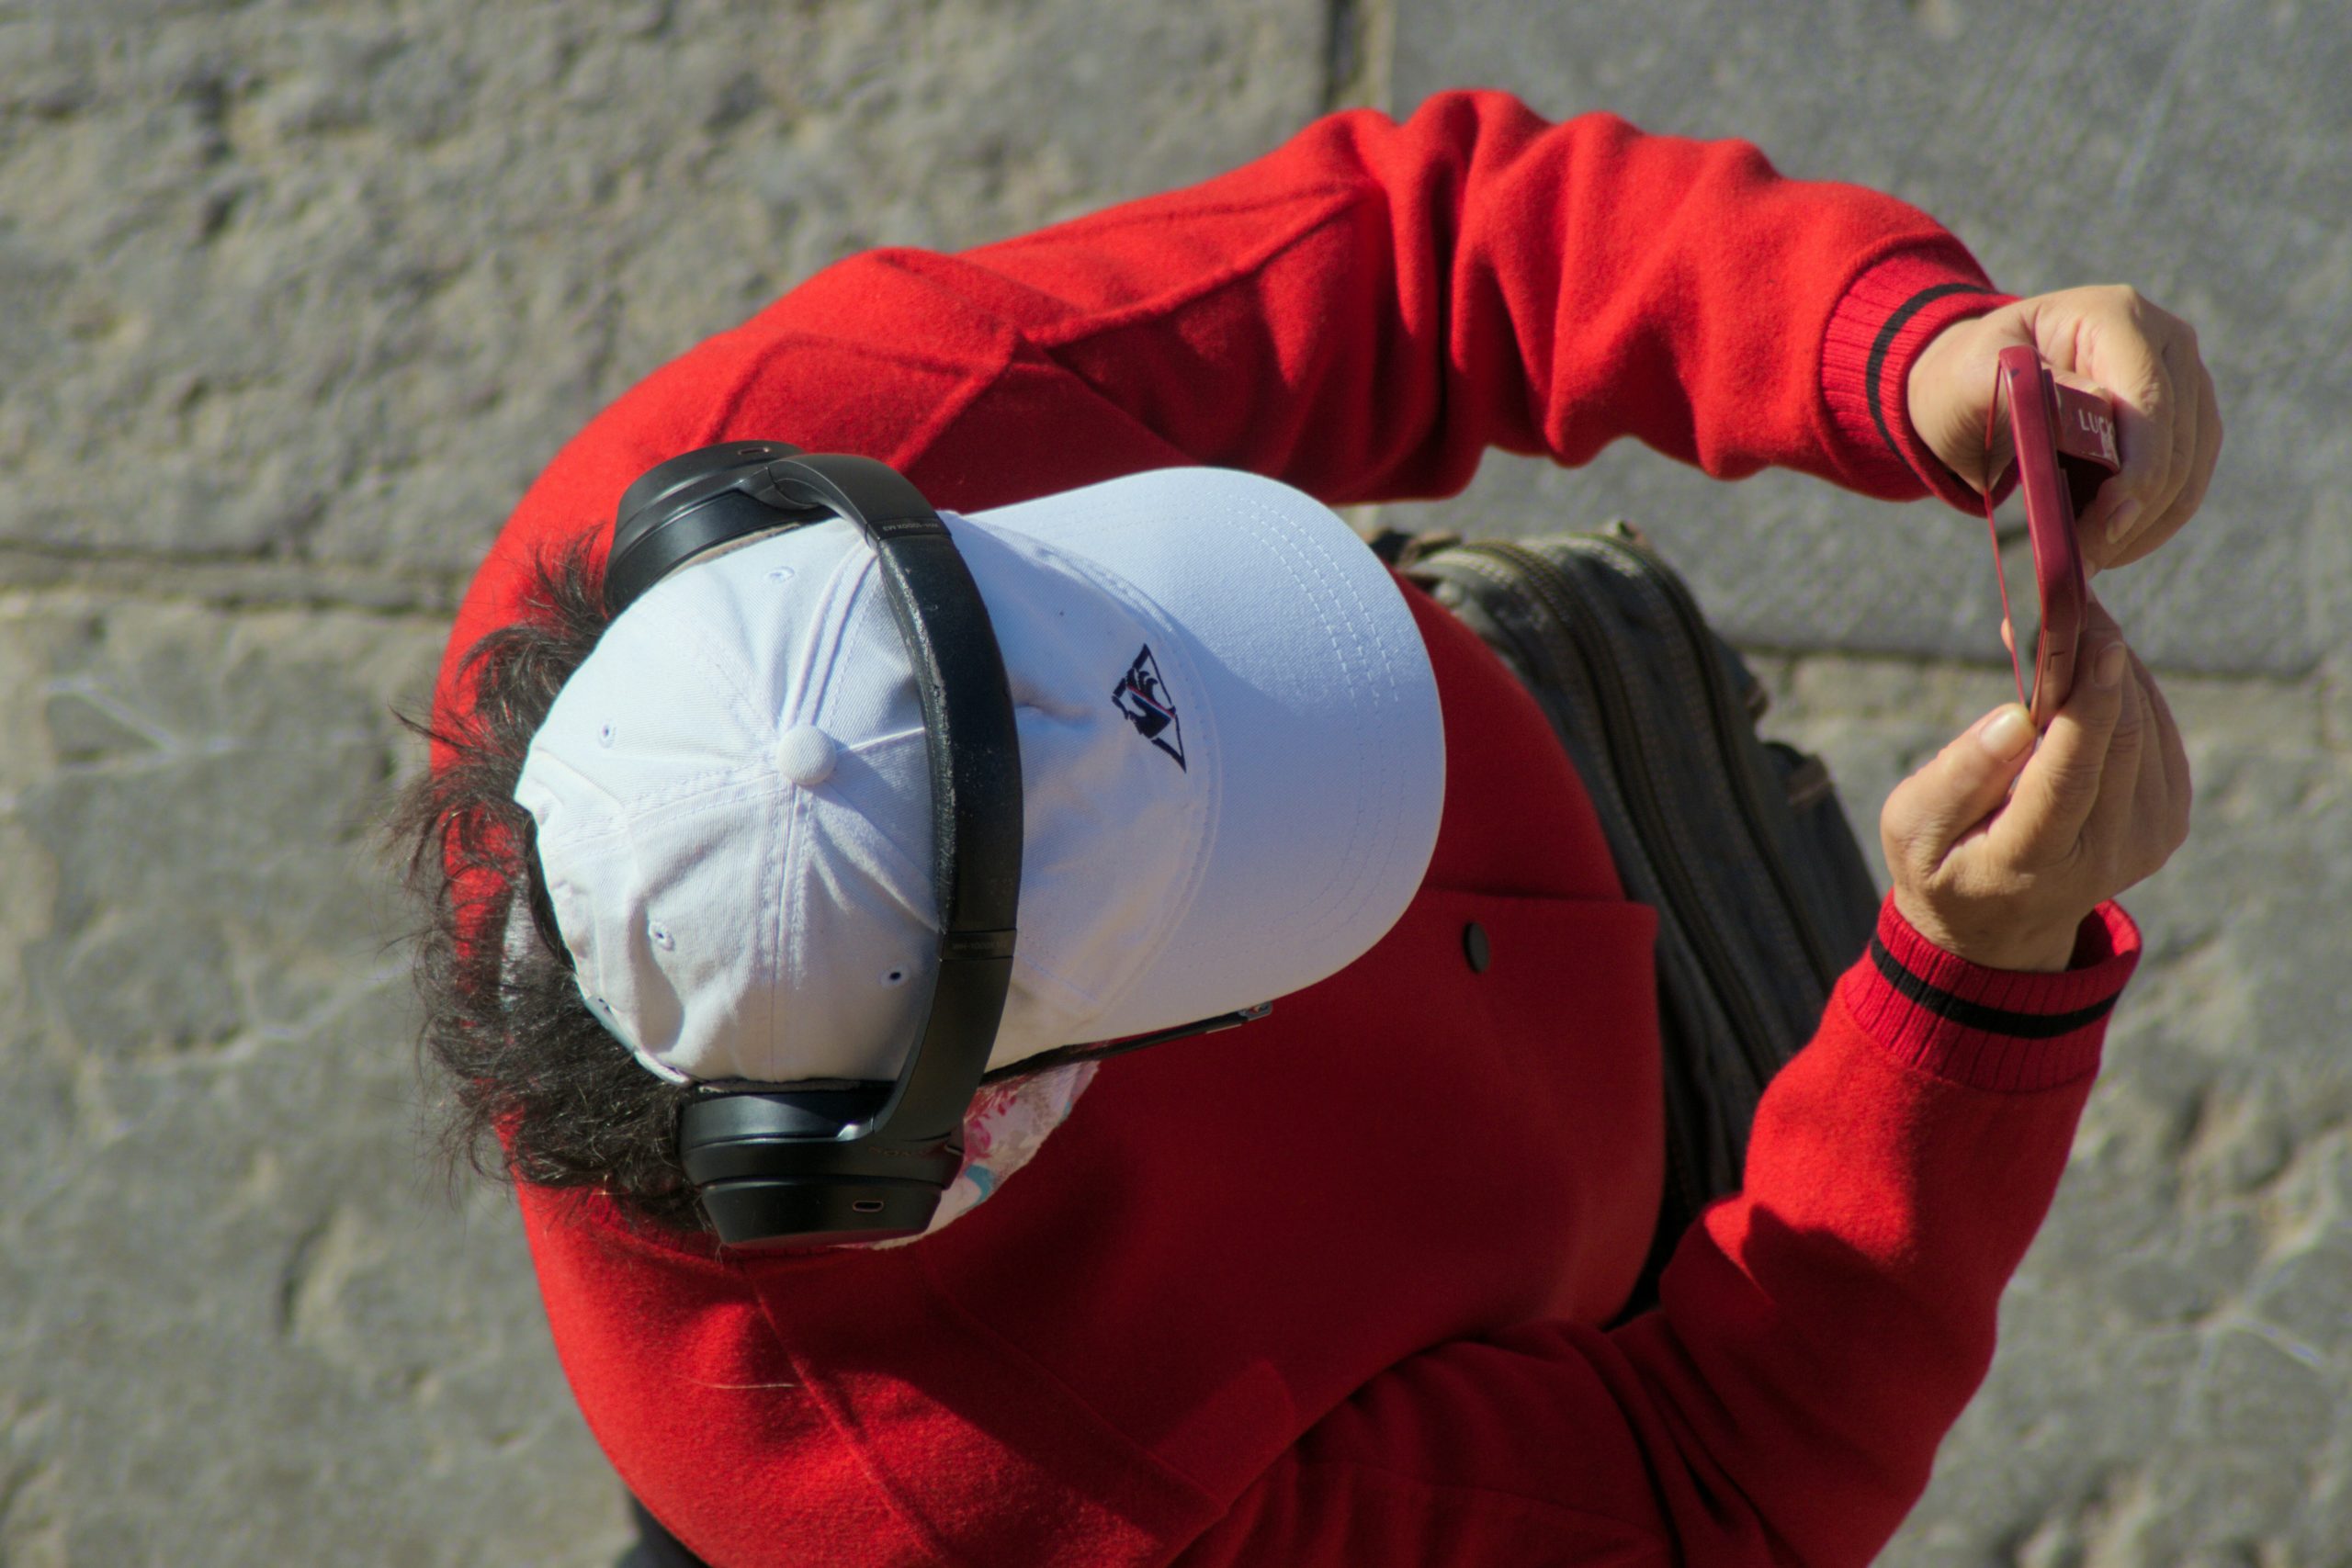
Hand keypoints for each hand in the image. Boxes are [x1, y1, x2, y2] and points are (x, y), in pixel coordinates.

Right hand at [1880, 593, 2191, 971]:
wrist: (2000, 925)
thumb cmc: (1942, 862)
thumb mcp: (1912, 827)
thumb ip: (1955, 777)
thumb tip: (2015, 717)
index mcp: (2036, 860)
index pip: (2072, 775)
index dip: (2089, 703)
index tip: (2097, 637)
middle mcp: (2108, 853)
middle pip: (2118, 738)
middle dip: (2098, 658)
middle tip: (2068, 596)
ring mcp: (2148, 838)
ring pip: (2144, 724)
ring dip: (2111, 665)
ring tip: (2069, 623)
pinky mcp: (2167, 817)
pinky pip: (2155, 729)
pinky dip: (2124, 687)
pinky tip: (2089, 669)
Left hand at [1906, 285, 2222, 574]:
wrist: (1978, 384)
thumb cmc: (1969, 379)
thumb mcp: (1971, 378)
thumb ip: (2024, 388)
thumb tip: (2093, 405)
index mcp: (2117, 317)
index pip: (2149, 401)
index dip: (2136, 470)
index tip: (2102, 526)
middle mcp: (2166, 342)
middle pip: (2177, 444)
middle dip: (2132, 513)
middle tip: (2080, 561)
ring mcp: (2185, 383)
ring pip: (2189, 473)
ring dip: (2141, 528)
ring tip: (2085, 560)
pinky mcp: (2187, 425)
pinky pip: (2185, 487)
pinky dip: (2147, 526)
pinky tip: (2105, 548)